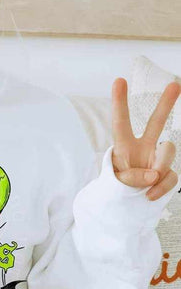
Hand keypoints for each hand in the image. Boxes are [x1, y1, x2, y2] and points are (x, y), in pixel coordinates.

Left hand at [111, 77, 179, 199]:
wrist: (124, 208)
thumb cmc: (115, 191)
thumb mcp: (115, 184)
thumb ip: (132, 177)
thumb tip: (154, 174)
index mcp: (124, 146)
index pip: (121, 123)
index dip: (120, 102)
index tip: (119, 80)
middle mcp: (142, 148)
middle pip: (156, 123)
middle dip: (166, 104)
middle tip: (175, 84)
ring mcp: (157, 160)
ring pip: (168, 152)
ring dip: (159, 167)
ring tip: (147, 183)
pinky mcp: (167, 174)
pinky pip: (171, 176)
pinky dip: (161, 188)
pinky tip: (149, 196)